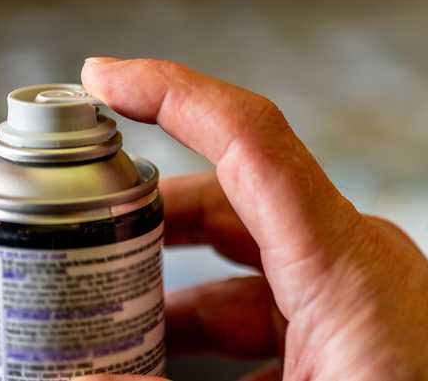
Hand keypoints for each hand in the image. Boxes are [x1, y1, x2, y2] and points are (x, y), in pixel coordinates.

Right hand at [79, 57, 427, 380]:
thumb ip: (198, 379)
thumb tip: (101, 379)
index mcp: (339, 260)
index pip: (250, 138)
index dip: (171, 92)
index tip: (100, 77)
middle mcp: (346, 258)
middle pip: (228, 199)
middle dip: (145, 214)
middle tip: (72, 229)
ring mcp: (353, 292)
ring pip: (244, 263)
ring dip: (173, 287)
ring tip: (103, 317)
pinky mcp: (355, 328)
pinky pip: (271, 309)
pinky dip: (217, 327)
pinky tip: (174, 363)